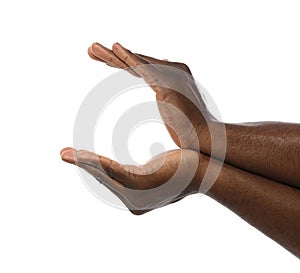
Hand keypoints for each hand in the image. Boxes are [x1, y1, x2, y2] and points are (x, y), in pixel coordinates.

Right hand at [60, 147, 203, 214]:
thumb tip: (133, 172)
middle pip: (104, 179)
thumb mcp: (156, 172)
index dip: (94, 169)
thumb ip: (141, 175)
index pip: (111, 182)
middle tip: (65, 154)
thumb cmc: (183, 167)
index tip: (82, 158)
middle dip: (83, 166)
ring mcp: (137, 194)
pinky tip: (80, 155)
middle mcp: (134, 201)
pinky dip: (95, 162)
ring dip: (84, 163)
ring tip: (65, 154)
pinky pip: (113, 171)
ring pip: (104, 175)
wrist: (204, 168)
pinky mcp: (140, 183)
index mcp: (136, 199)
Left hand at [88, 42, 214, 149]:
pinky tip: (114, 47)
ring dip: (112, 54)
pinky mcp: (166, 84)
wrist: (203, 136)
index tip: (103, 60)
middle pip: (136, 61)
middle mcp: (171, 70)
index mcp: (171, 76)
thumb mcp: (175, 105)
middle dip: (112, 56)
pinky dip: (128, 57)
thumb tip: (162, 85)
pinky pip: (143, 68)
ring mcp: (169, 75)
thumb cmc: (188, 126)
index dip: (121, 61)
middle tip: (91, 50)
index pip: (141, 66)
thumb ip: (167, 92)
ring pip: (136, 61)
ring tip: (92, 48)